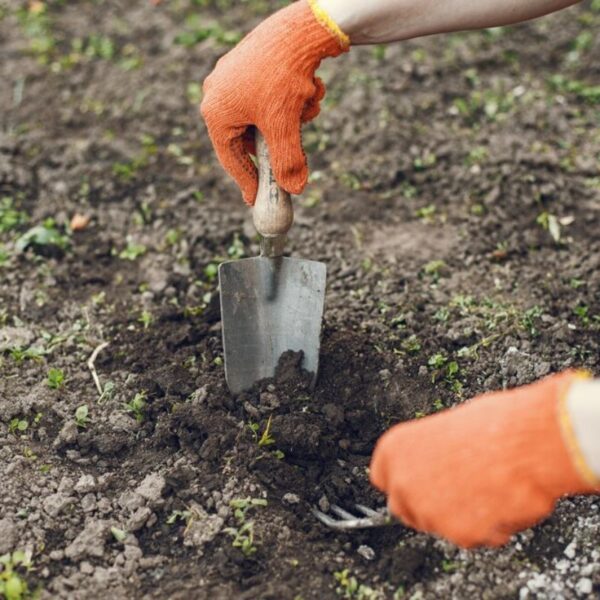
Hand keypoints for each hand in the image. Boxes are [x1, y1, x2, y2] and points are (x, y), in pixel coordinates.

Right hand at [200, 0, 348, 204]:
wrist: (303, 27)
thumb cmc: (284, 78)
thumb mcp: (285, 128)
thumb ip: (287, 163)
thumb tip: (295, 189)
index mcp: (217, 111)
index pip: (230, 158)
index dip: (247, 182)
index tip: (259, 200)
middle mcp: (221, 94)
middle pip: (251, 138)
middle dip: (280, 143)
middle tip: (293, 163)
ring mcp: (238, 79)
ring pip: (269, 118)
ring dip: (293, 120)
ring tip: (308, 104)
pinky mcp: (258, 68)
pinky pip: (275, 98)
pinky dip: (295, 102)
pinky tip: (310, 90)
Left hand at [369, 371, 597, 547]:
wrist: (526, 442)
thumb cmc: (493, 425)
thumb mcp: (447, 428)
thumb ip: (428, 454)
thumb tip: (435, 467)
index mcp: (394, 449)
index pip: (382, 477)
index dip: (405, 481)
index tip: (418, 482)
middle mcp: (403, 482)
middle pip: (405, 508)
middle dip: (428, 504)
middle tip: (458, 490)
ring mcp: (428, 511)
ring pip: (441, 525)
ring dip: (462, 515)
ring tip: (489, 484)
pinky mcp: (457, 534)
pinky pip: (474, 537)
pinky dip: (490, 526)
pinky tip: (502, 498)